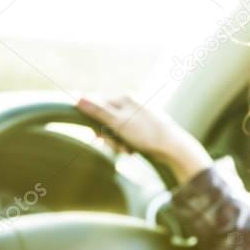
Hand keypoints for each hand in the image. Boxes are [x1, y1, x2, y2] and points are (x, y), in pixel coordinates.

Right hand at [76, 94, 212, 185]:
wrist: (172, 147)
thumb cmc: (146, 134)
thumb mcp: (118, 123)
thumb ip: (98, 111)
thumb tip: (77, 98)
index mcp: (125, 98)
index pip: (98, 106)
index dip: (94, 123)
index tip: (96, 136)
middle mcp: (131, 104)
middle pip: (106, 120)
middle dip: (108, 137)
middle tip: (117, 147)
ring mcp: (137, 116)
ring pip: (116, 130)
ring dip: (117, 143)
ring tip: (128, 150)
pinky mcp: (143, 128)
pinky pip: (126, 136)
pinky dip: (127, 144)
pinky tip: (133, 151)